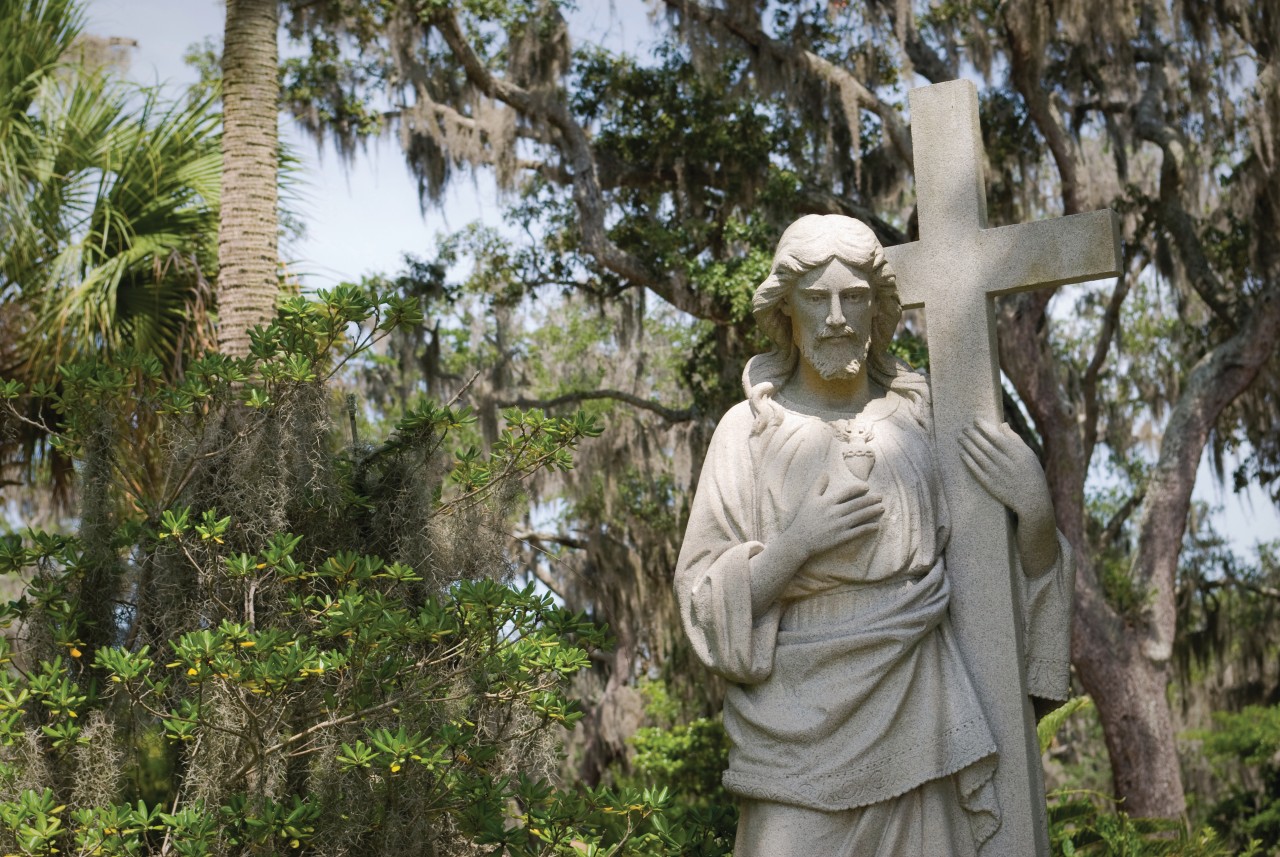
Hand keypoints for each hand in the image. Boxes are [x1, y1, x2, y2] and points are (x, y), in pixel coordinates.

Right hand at [783, 470, 883, 557]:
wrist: (798, 540)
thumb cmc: (803, 519)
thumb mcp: (809, 499)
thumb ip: (818, 485)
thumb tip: (825, 473)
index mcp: (827, 502)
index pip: (847, 492)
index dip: (858, 489)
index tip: (867, 487)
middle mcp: (834, 513)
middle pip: (857, 504)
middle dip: (870, 500)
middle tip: (880, 497)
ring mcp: (838, 526)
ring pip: (859, 517)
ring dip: (872, 512)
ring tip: (882, 508)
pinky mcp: (840, 538)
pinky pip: (858, 532)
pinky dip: (868, 528)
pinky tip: (877, 526)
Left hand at [959, 419, 1058, 576]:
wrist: (1032, 500)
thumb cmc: (1031, 474)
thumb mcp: (1028, 454)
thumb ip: (1014, 439)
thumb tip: (1002, 424)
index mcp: (1017, 453)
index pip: (996, 436)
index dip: (984, 427)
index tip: (975, 419)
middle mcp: (1006, 462)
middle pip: (985, 445)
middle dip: (972, 434)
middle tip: (964, 428)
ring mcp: (997, 474)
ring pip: (978, 456)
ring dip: (967, 445)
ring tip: (960, 437)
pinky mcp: (990, 484)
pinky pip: (976, 470)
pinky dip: (968, 460)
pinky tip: (962, 453)